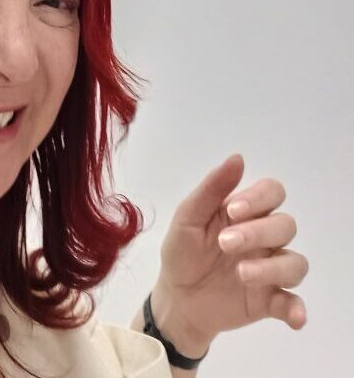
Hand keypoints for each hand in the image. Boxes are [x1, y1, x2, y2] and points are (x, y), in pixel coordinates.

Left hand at [151, 153, 308, 351]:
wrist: (175, 297)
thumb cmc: (182, 251)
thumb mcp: (188, 217)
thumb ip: (212, 188)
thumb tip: (237, 157)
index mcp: (244, 213)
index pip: (272, 193)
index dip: (260, 198)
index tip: (233, 211)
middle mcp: (263, 238)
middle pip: (285, 225)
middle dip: (257, 232)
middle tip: (224, 243)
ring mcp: (269, 269)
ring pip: (295, 262)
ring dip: (272, 268)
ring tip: (241, 274)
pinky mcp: (270, 301)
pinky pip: (294, 303)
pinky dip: (297, 308)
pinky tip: (292, 316)